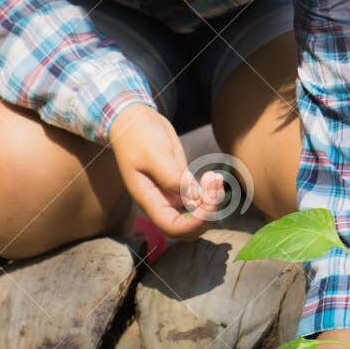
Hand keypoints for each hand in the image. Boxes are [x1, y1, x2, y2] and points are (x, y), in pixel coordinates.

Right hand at [108, 103, 224, 240]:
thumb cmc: (139, 136)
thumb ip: (172, 177)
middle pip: (188, 227)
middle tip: (214, 187)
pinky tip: (212, 177)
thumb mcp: (154, 154)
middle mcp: (161, 201)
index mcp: (149, 199)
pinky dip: (210, 193)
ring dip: (211, 202)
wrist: (135, 121)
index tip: (207, 205)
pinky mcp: (182, 183)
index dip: (193, 224)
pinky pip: (200, 199)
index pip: (172, 227)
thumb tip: (194, 197)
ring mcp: (172, 194)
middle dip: (207, 214)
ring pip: (197, 214)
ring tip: (214, 178)